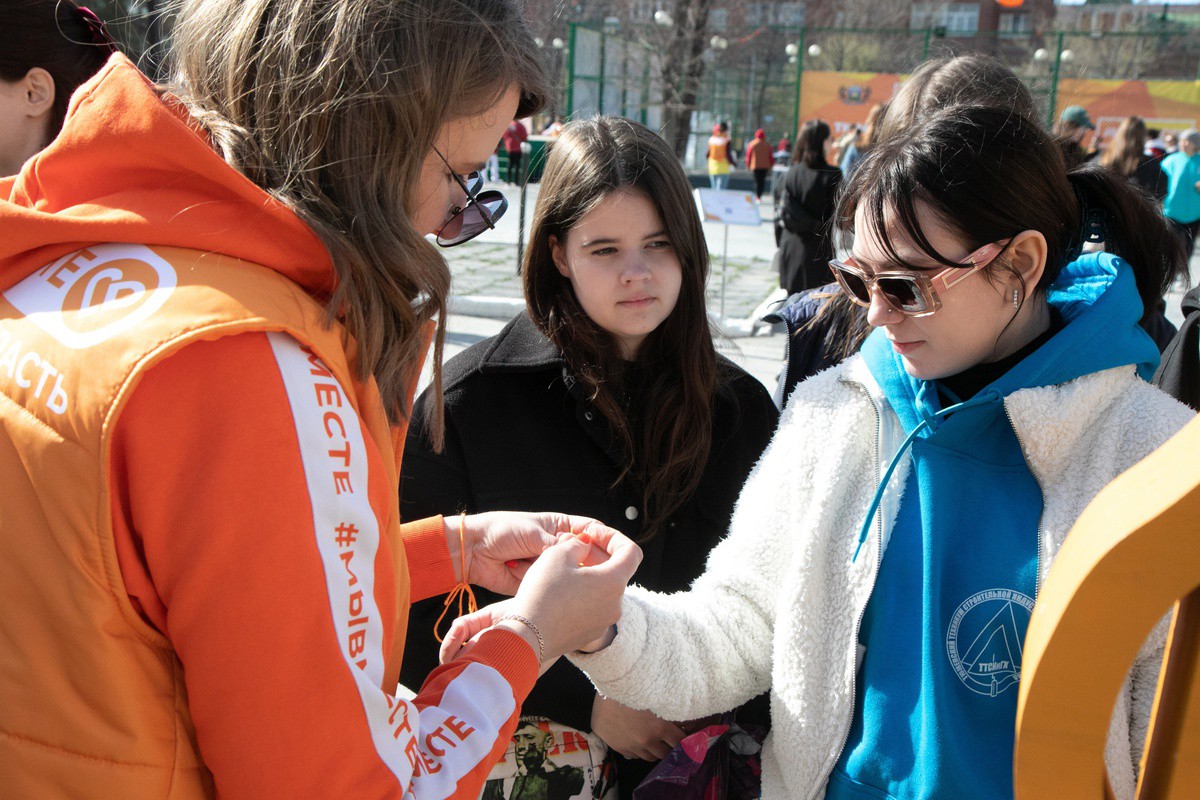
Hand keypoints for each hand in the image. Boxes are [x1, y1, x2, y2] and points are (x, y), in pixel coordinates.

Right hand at [440, 528, 640, 662]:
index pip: (631, 552)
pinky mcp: (590, 633)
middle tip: (572, 548)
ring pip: (602, 589)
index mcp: (614, 582)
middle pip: (615, 571)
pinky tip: (559, 591)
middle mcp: (615, 604)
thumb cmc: (543, 593)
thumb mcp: (558, 554)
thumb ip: (578, 543)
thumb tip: (585, 545)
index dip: (613, 537)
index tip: (591, 534)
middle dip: (596, 555)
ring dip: (588, 575)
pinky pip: (592, 607)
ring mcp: (604, 622)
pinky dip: (582, 594)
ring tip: (562, 569)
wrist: (527, 636)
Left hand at [448, 512, 609, 594]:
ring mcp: (549, 567)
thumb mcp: (533, 533)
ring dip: (569, 578)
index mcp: (560, 527)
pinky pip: (552, 587)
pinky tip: (550, 589)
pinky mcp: (538, 584)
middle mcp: (557, 547)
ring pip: (570, 575)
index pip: (591, 532)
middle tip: (602, 575)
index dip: (607, 541)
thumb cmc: (499, 531)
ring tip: (572, 582)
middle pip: (586, 557)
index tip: (621, 552)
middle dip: (591, 565)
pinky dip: (549, 588)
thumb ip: (558, 545)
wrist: (471, 551)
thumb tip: (583, 551)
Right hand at [591, 694, 684, 760]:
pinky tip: (638, 741)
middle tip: (672, 742)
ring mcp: (632, 746)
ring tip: (655, 742)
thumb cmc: (632, 687)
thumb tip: (682, 719)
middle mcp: (647, 740)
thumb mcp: (654, 696)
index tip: (690, 741)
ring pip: (650, 757)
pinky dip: (639, 751)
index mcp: (659, 727)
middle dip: (670, 749)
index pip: (680, 742)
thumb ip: (668, 709)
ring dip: (655, 751)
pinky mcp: (619, 748)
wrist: (602, 690)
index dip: (686, 742)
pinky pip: (634, 756)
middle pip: (665, 754)